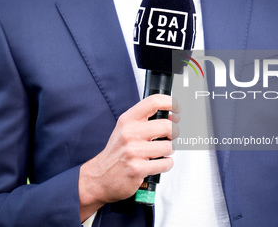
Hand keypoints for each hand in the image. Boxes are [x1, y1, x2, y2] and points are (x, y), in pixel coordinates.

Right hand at [78, 94, 179, 220]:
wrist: (100, 176)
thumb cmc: (117, 152)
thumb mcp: (125, 129)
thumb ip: (146, 121)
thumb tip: (173, 117)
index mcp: (128, 120)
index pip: (154, 101)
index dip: (171, 103)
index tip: (177, 110)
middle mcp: (129, 133)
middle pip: (167, 126)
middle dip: (175, 133)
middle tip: (170, 137)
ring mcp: (133, 151)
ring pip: (169, 147)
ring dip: (169, 151)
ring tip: (159, 153)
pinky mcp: (137, 169)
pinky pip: (166, 163)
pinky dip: (166, 164)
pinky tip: (156, 164)